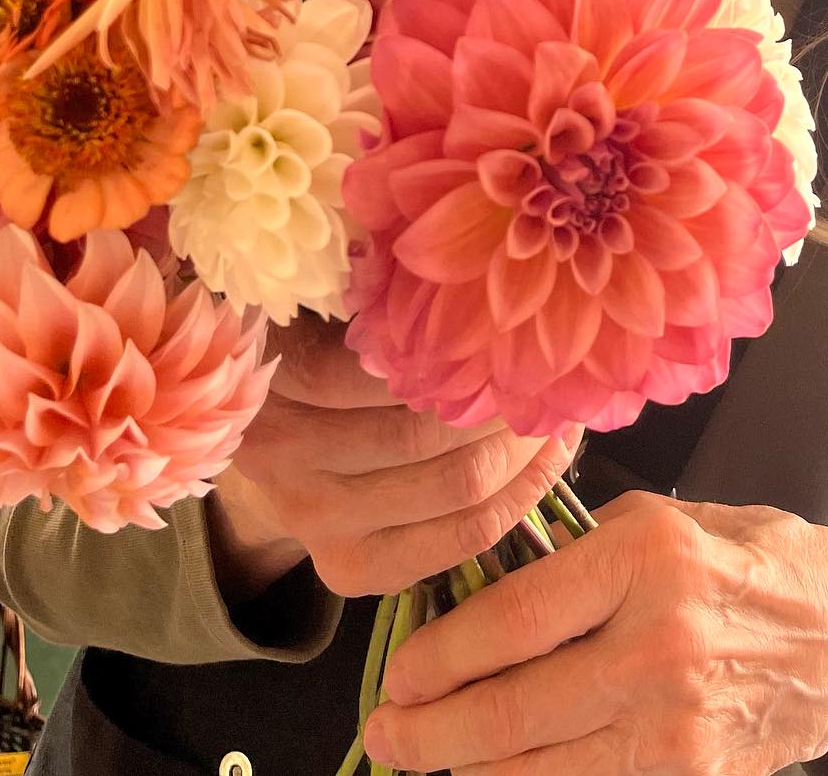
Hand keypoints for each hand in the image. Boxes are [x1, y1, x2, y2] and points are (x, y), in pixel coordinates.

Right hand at [216, 312, 581, 598]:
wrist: (269, 439)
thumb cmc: (313, 342)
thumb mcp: (324, 297)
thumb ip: (373, 283)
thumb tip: (461, 257)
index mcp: (268, 377)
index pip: (373, 373)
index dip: (455, 348)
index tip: (509, 317)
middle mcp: (280, 459)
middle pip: (423, 436)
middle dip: (504, 404)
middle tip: (555, 371)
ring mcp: (312, 522)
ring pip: (455, 492)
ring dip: (524, 452)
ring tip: (559, 413)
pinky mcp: (347, 571)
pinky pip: (458, 543)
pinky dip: (517, 502)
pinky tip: (544, 461)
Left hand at [363, 490, 827, 773]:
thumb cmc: (750, 559)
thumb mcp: (667, 518)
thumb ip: (577, 551)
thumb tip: (483, 589)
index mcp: (647, 558)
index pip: (513, 617)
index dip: (440, 655)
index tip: (397, 671)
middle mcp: (660, 645)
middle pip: (514, 711)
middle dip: (432, 733)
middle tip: (386, 732)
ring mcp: (681, 727)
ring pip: (543, 771)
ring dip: (470, 774)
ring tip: (422, 760)